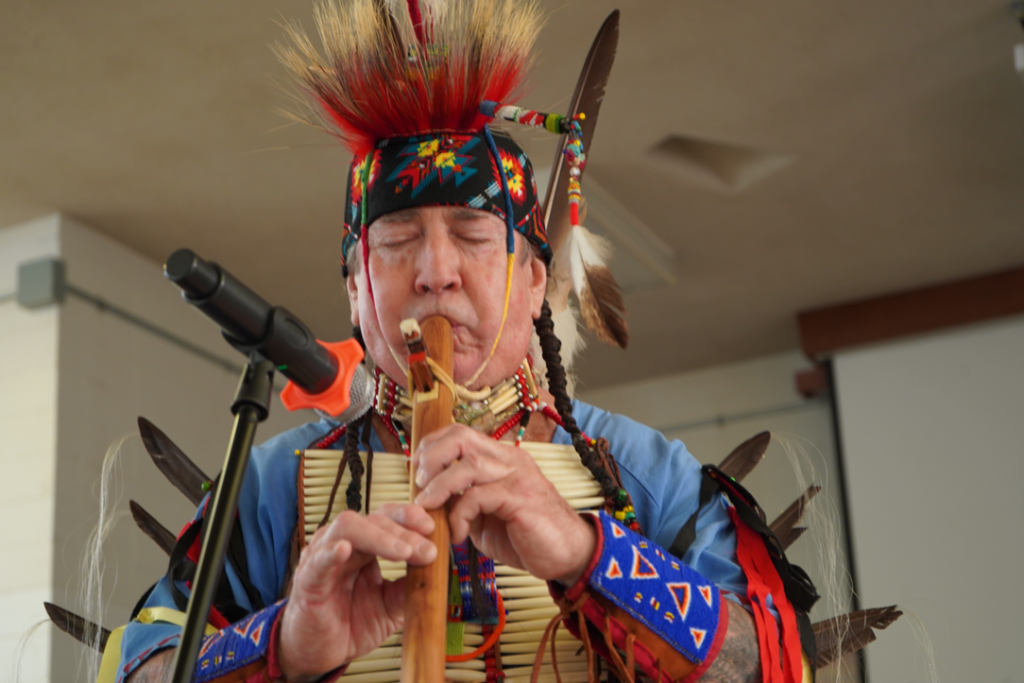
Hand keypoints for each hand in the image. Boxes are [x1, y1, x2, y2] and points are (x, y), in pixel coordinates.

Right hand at [277, 504, 437, 680]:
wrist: (319, 652)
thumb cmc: (350, 622)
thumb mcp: (390, 606)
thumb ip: (408, 587)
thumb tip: (435, 571)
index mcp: (365, 545)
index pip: (388, 517)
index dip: (409, 516)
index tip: (433, 528)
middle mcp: (344, 543)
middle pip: (374, 519)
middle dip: (404, 532)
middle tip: (427, 550)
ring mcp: (323, 557)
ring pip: (348, 528)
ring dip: (379, 537)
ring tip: (402, 552)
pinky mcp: (308, 580)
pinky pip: (318, 561)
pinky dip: (331, 553)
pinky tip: (345, 551)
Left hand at [412, 424, 596, 584]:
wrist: (569, 555)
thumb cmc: (528, 536)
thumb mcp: (485, 516)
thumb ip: (462, 502)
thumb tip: (429, 500)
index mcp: (501, 458)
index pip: (458, 433)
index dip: (430, 449)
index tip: (417, 476)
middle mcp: (509, 459)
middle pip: (459, 437)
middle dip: (430, 459)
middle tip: (419, 488)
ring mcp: (517, 475)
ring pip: (466, 465)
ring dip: (439, 489)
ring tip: (429, 510)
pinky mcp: (521, 498)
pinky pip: (477, 496)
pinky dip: (458, 515)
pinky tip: (457, 535)